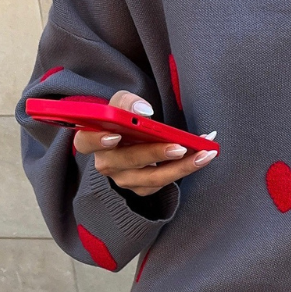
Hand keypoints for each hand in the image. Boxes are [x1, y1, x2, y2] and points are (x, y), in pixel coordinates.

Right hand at [72, 90, 216, 197]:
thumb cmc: (124, 121)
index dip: (99, 140)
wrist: (132, 139)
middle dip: (156, 153)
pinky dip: (186, 168)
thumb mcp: (121, 105)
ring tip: (204, 154)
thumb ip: (127, 102)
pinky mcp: (143, 189)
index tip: (116, 136)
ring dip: (182, 166)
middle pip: (129, 161)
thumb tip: (145, 111)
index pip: (87, 142)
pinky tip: (203, 155)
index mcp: (92, 141)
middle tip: (180, 147)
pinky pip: (165, 182)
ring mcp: (125, 180)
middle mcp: (107, 164)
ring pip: (153, 178)